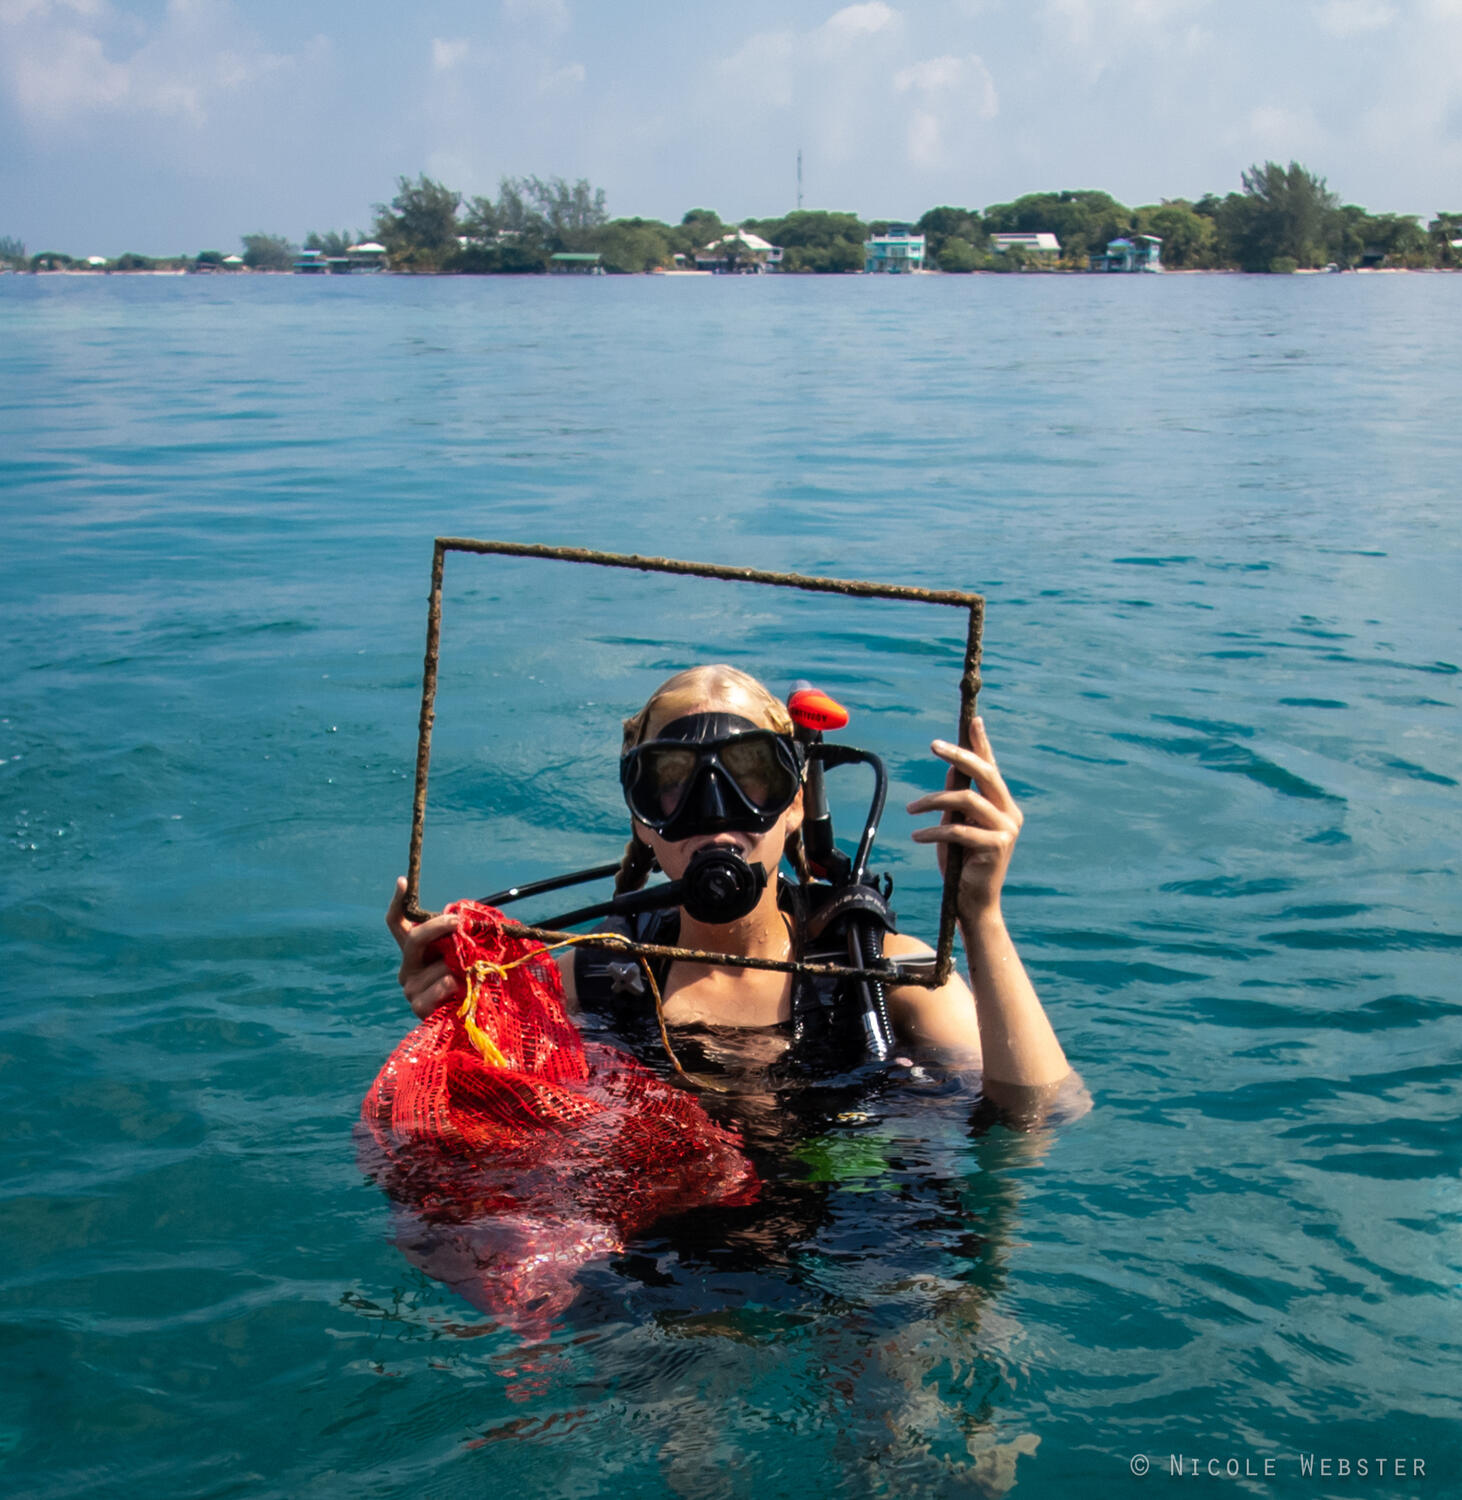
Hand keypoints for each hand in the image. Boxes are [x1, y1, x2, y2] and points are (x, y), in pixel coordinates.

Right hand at [386, 876, 463, 1019]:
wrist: (468, 1021)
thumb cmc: (468, 982)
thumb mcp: (463, 954)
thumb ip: (459, 938)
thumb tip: (465, 917)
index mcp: (416, 952)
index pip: (398, 924)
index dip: (397, 902)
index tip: (402, 881)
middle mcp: (408, 968)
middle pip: (414, 939)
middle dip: (437, 927)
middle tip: (458, 922)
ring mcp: (410, 988)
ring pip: (437, 964)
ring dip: (459, 966)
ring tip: (471, 975)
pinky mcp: (418, 1007)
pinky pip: (442, 985)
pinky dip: (456, 984)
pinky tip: (461, 990)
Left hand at [906, 718, 1023, 925]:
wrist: (973, 904)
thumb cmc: (961, 863)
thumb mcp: (955, 825)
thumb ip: (957, 799)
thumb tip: (953, 765)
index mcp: (1002, 805)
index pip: (992, 767)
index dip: (983, 742)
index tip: (974, 719)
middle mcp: (1010, 813)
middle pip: (986, 774)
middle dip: (960, 754)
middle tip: (934, 744)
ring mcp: (1007, 829)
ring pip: (968, 800)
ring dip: (934, 800)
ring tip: (911, 808)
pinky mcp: (997, 846)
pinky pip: (959, 829)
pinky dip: (934, 830)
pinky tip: (917, 835)